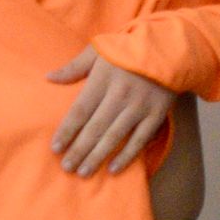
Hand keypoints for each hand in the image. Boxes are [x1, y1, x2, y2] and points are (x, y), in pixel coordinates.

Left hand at [45, 48, 178, 176]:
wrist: (170, 47)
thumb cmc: (129, 48)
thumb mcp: (99, 50)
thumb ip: (75, 67)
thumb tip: (49, 77)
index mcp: (103, 80)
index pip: (80, 111)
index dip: (67, 131)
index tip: (55, 148)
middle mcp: (120, 96)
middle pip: (95, 128)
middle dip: (79, 150)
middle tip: (66, 167)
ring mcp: (140, 107)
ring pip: (115, 137)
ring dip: (97, 156)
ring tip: (83, 172)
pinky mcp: (157, 114)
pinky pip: (140, 139)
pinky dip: (127, 156)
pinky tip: (113, 169)